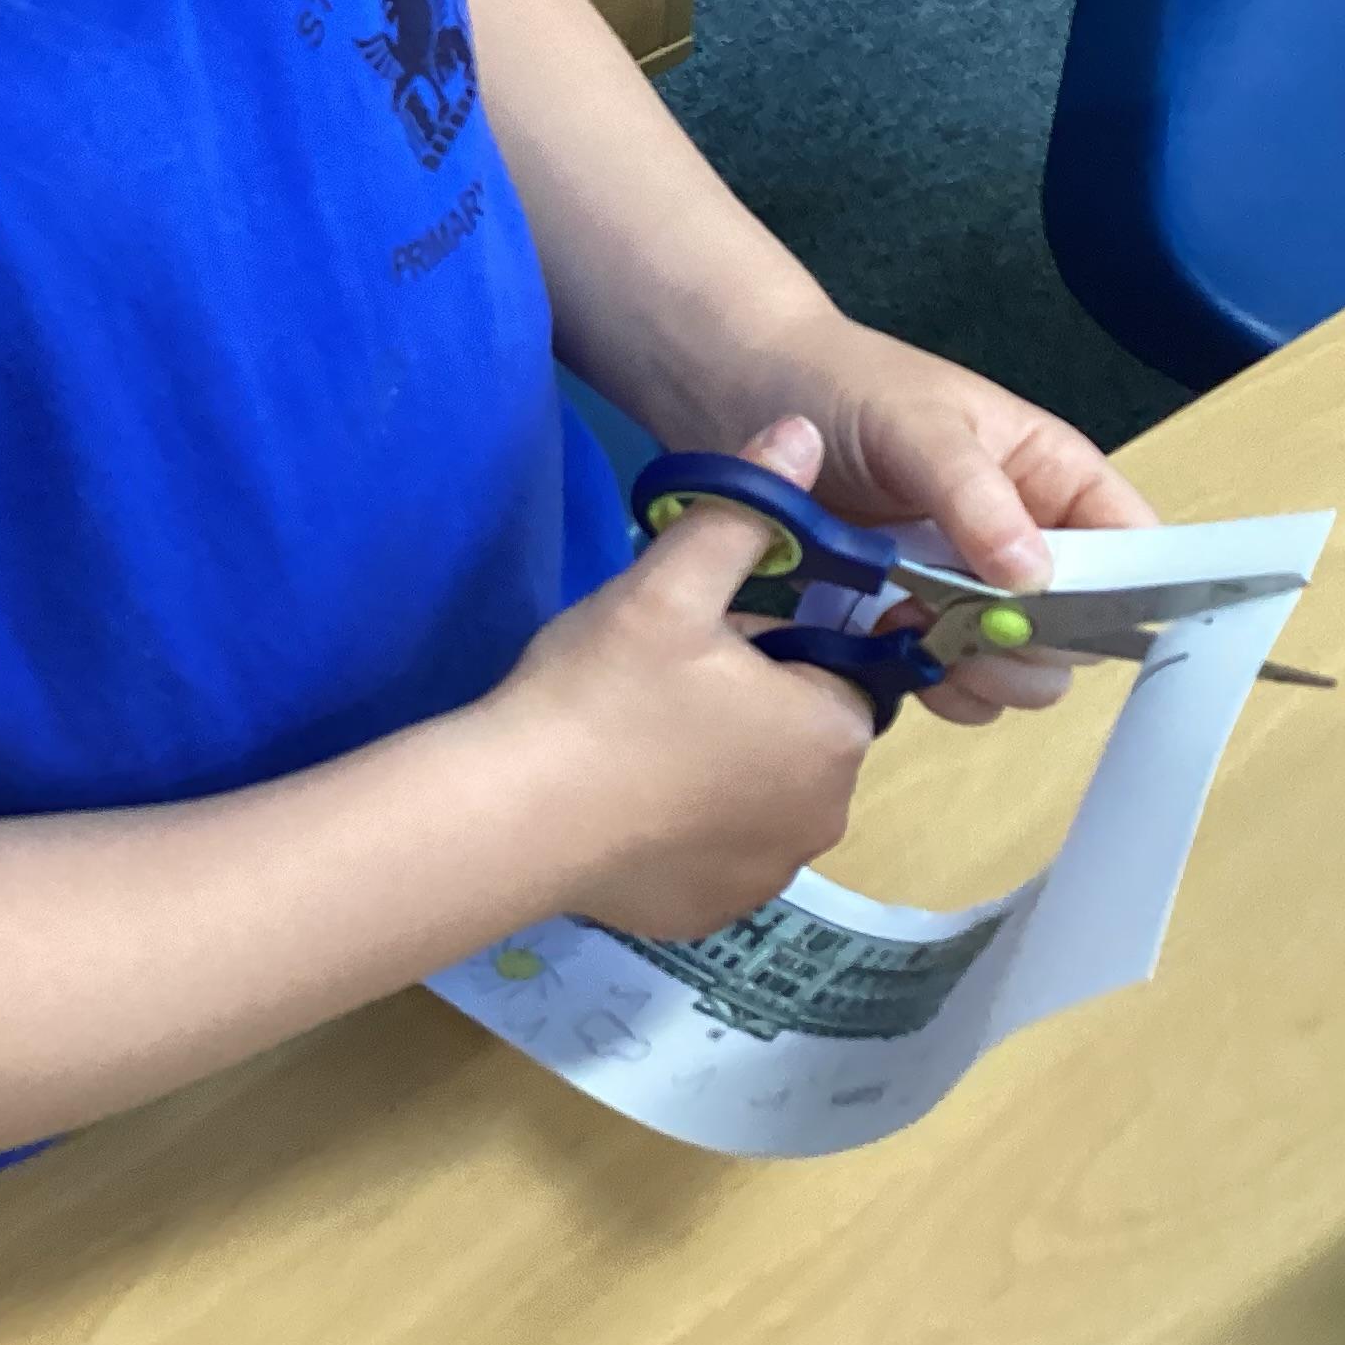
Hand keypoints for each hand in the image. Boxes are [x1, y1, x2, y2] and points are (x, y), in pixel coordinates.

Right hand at [489, 415, 878, 941]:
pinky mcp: (711, 915)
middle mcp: (823, 817)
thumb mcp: (670, 585)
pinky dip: (684, 829)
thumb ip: (746, 513)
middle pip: (799, 737)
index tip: (704, 637)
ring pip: (759, 797)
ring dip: (719, 770)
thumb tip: (804, 430)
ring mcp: (766, 876)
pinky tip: (624, 801)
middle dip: (749, 708)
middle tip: (661, 681)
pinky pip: (717, 853)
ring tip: (635, 739)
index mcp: (832, 733)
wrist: (510, 818)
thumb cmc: (603, 691)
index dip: (771, 647)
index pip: (834, 672)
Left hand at [721, 315, 1158, 726]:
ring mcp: (970, 590)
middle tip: (974, 634)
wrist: (746, 395)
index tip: (1072, 622)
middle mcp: (1025, 541)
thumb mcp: (918, 425)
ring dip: (981, 674)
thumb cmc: (846, 388)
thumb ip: (975, 495)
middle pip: (1079, 632)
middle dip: (1036, 647)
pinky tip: (887, 645)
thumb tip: (1033, 575)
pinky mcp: (913, 623)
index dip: (1125, 595)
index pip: (1134, 549)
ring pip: (1019, 670)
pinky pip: (953, 683)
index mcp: (1054, 478)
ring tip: (918, 632)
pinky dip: (930, 684)